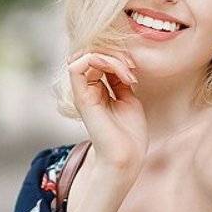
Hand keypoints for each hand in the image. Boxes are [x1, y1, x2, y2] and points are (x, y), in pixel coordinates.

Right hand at [66, 50, 146, 174]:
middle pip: (92, 55)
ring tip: (128, 74)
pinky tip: (120, 73)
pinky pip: (77, 66)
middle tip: (132, 69)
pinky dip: (100, 61)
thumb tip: (119, 61)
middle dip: (115, 55)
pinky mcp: (81, 98)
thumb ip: (120, 80)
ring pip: (86, 56)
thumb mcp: (128, 98)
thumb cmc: (130, 133)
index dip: (117, 57)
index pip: (99, 59)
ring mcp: (83, 93)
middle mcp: (87, 90)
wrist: (127, 156)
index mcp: (97, 90)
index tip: (134, 70)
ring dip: (111, 58)